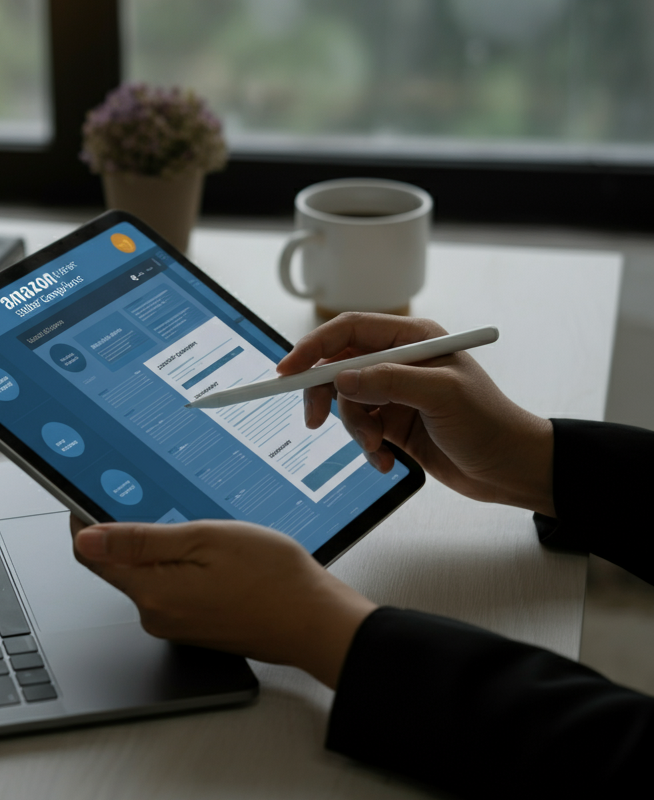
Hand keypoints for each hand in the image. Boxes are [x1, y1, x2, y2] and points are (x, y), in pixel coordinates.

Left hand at [70, 517, 375, 688]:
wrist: (315, 621)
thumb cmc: (272, 578)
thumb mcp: (203, 540)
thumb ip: (140, 541)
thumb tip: (85, 537)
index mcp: (151, 592)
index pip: (91, 554)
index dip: (86, 519)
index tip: (95, 492)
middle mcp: (154, 615)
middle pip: (118, 564)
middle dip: (130, 530)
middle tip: (164, 499)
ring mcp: (174, 624)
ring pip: (147, 574)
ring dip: (161, 547)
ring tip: (200, 527)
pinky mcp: (192, 626)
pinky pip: (171, 588)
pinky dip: (180, 565)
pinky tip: (211, 553)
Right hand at [277, 313, 554, 515]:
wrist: (511, 468)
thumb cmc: (489, 423)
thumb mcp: (441, 396)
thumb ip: (389, 381)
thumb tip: (340, 379)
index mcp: (412, 339)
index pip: (348, 331)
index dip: (313, 347)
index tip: (288, 371)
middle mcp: (399, 361)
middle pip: (337, 367)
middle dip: (325, 396)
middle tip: (314, 421)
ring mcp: (394, 393)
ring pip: (346, 403)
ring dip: (354, 429)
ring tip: (377, 449)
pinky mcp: (393, 423)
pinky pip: (360, 429)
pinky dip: (366, 448)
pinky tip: (387, 462)